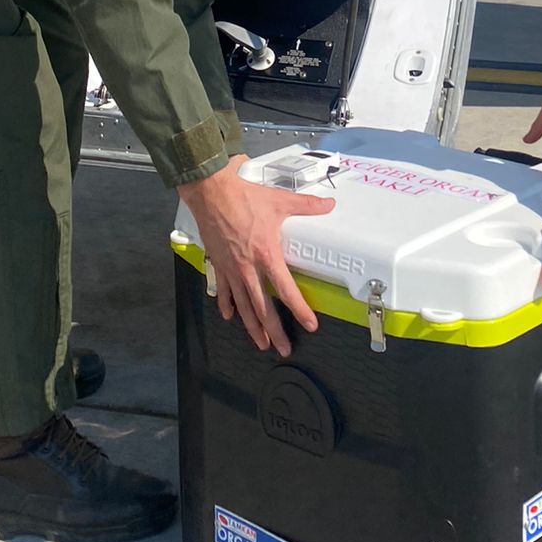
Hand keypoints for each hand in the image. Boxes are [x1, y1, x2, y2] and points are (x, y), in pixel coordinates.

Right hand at [178, 168, 333, 356]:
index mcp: (266, 255)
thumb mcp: (280, 201)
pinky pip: (223, 291)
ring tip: (261, 344)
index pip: (286, 290)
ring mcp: (231, 269)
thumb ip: (307, 206)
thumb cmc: (245, 197)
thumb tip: (330, 204)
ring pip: (243, 306)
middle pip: (262, 308)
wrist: (211, 193)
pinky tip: (231, 317)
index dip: (299, 309)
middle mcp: (248, 269)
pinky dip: (227, 305)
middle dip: (274, 332)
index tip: (310, 325)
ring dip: (252, 328)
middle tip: (283, 349)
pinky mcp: (218, 264)